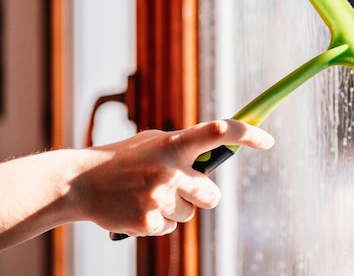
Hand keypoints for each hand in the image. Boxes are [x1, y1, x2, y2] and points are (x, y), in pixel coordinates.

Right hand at [70, 120, 273, 236]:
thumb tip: (220, 150)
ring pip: (190, 214)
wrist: (79, 183)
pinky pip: (171, 228)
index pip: (220, 131)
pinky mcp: (150, 222)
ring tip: (147, 196)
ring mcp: (161, 197)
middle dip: (203, 197)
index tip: (268, 141)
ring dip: (176, 208)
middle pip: (213, 196)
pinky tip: (138, 209)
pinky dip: (159, 222)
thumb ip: (185, 146)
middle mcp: (171, 170)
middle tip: (181, 190)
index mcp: (174, 143)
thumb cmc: (122, 159)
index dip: (248, 135)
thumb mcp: (153, 142)